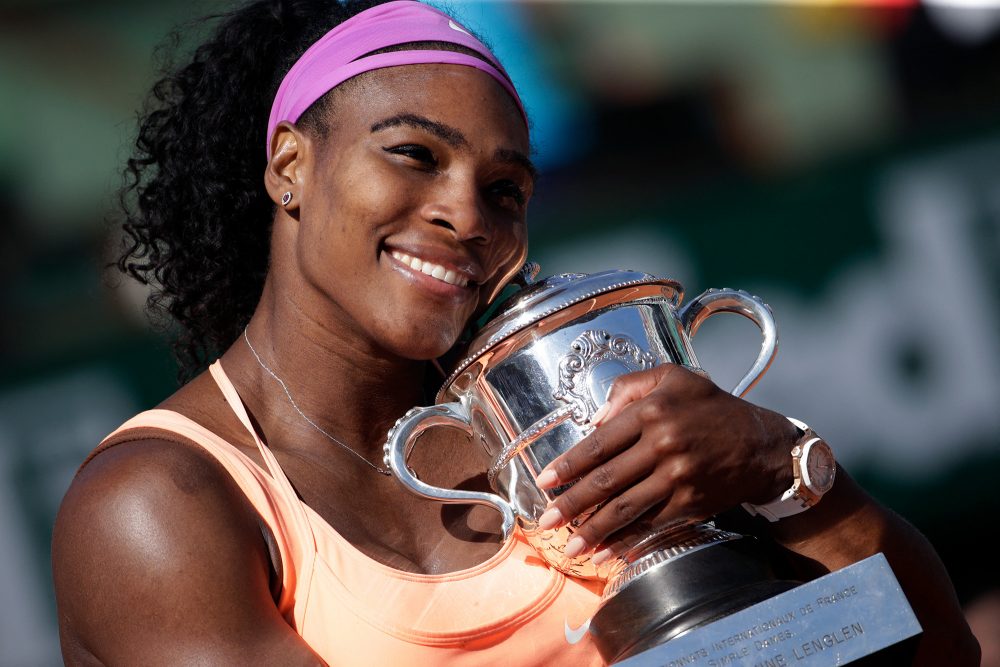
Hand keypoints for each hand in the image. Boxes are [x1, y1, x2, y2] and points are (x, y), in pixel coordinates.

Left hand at [534, 364, 797, 563]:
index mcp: (652, 411)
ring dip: (593, 530)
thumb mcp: (673, 377)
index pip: (599, 443)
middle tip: (546, 520)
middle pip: (606, 480)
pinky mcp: (692, 503)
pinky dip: (628, 541)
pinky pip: (652, 525)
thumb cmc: (712, 407)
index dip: (568, 465)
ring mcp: (678, 477)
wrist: (761, 443)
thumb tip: (595, 418)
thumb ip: (629, 387)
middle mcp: (663, 445)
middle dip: (571, 504)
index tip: (545, 481)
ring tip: (570, 546)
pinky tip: (607, 551)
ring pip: (626, 508)